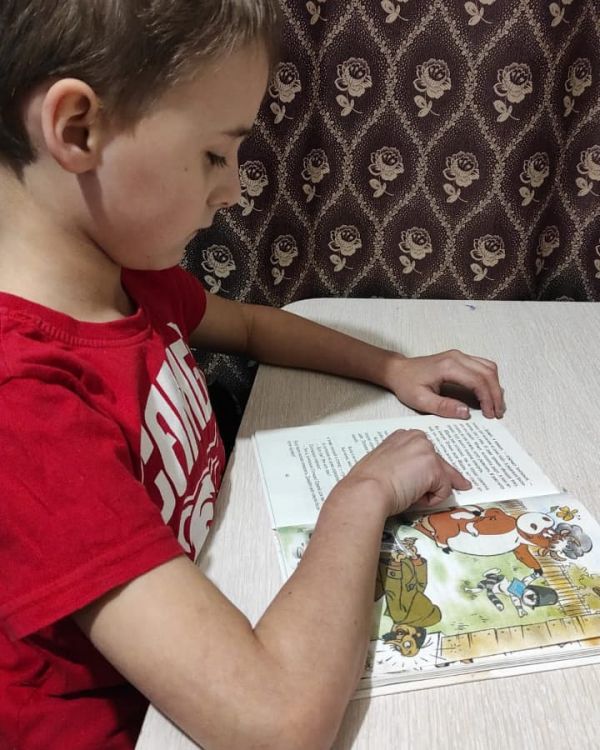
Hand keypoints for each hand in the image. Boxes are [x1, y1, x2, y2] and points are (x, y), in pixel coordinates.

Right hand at [340, 429, 470, 515]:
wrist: (367, 490)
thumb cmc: (367, 482)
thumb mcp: (384, 463)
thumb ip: (401, 463)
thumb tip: (412, 478)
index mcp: (402, 435)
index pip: (425, 452)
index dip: (431, 467)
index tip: (436, 474)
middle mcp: (417, 438)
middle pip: (440, 463)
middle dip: (447, 477)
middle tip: (464, 484)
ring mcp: (428, 452)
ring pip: (443, 477)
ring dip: (432, 491)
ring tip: (413, 499)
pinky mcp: (435, 469)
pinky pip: (443, 491)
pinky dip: (432, 500)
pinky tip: (414, 499)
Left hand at [383, 350, 504, 418]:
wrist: (398, 370)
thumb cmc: (406, 384)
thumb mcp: (421, 401)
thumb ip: (443, 407)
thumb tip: (466, 413)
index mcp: (448, 367)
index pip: (478, 381)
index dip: (488, 399)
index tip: (490, 415)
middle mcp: (457, 357)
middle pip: (488, 373)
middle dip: (496, 394)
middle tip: (497, 413)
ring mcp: (459, 356)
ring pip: (488, 368)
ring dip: (495, 386)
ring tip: (495, 406)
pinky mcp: (459, 359)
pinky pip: (482, 366)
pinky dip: (489, 380)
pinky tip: (487, 395)